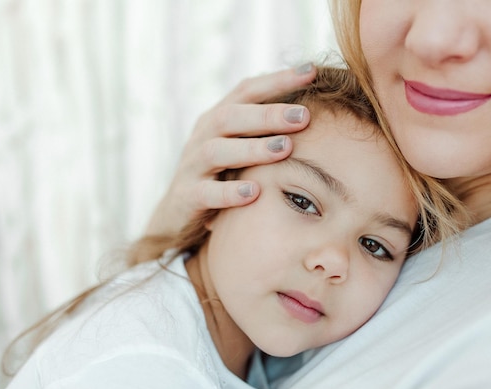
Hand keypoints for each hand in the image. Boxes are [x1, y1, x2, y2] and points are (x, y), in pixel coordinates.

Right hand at [146, 63, 315, 235]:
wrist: (178, 216)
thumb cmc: (221, 176)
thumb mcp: (239, 146)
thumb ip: (264, 128)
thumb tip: (312, 107)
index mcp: (218, 119)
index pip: (246, 91)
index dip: (277, 80)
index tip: (312, 71)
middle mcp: (203, 137)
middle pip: (230, 117)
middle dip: (268, 115)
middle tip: (304, 116)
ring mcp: (192, 166)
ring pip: (216, 151)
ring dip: (253, 149)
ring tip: (285, 148)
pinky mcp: (187, 198)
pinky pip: (207, 193)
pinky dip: (230, 193)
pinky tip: (255, 192)